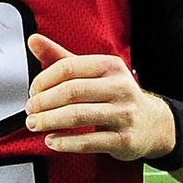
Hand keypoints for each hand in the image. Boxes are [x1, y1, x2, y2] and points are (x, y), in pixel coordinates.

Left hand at [25, 33, 173, 161]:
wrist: (152, 123)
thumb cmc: (114, 95)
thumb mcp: (92, 72)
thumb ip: (61, 57)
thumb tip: (33, 40)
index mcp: (110, 66)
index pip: (68, 67)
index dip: (44, 80)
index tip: (32, 91)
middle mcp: (120, 87)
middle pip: (71, 91)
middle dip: (43, 102)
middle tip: (30, 111)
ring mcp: (124, 114)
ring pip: (78, 116)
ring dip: (49, 121)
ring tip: (35, 124)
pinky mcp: (124, 139)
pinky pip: (89, 141)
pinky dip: (65, 142)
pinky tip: (52, 140)